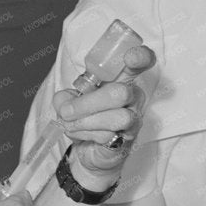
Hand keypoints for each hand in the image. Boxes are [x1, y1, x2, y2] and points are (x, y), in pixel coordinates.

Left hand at [57, 45, 155, 186]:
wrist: (90, 148)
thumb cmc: (85, 117)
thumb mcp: (69, 102)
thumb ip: (64, 98)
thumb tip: (64, 103)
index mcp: (122, 78)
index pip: (142, 61)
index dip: (140, 57)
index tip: (130, 58)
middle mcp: (134, 95)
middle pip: (121, 93)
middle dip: (88, 103)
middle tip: (67, 111)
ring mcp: (134, 117)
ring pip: (118, 118)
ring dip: (86, 122)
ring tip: (71, 125)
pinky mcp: (129, 138)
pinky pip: (110, 135)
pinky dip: (87, 134)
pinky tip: (81, 134)